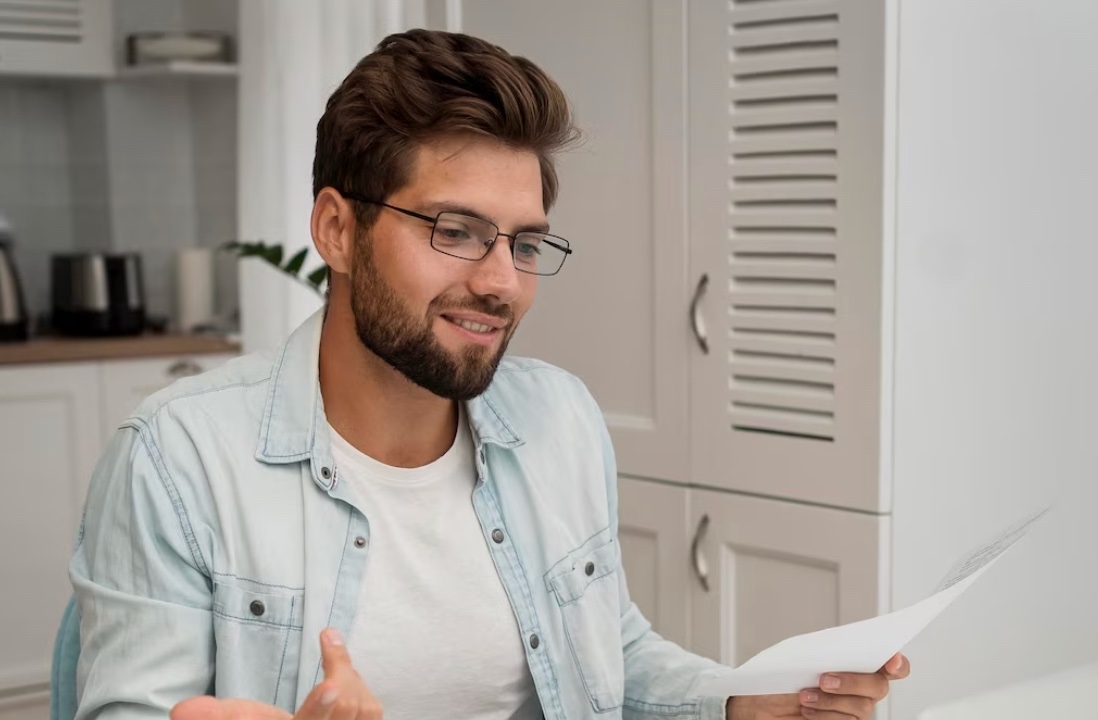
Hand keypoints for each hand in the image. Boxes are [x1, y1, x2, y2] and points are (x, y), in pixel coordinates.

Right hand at [170, 629, 382, 719]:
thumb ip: (218, 715)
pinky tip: (347, 680)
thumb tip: (180, 711)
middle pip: (349, 709)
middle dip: (342, 674)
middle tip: (330, 642)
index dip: (319, 709)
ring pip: (367, 708)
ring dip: (353, 680)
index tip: (329, 687)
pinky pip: (373, 712)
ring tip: (336, 662)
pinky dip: (363, 691)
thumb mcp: (243, 717)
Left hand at [726, 653, 910, 719]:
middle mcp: (860, 688)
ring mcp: (852, 710)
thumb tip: (839, 649)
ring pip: (862, 708)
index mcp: (856, 663)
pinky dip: (824, 715)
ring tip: (803, 696)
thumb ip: (823, 651)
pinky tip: (806, 711)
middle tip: (823, 678)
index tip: (891, 661)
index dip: (897, 663)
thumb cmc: (779, 676)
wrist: (756, 702)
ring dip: (830, 700)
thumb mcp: (797, 655)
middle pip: (878, 687)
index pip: (892, 665)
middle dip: (852, 681)